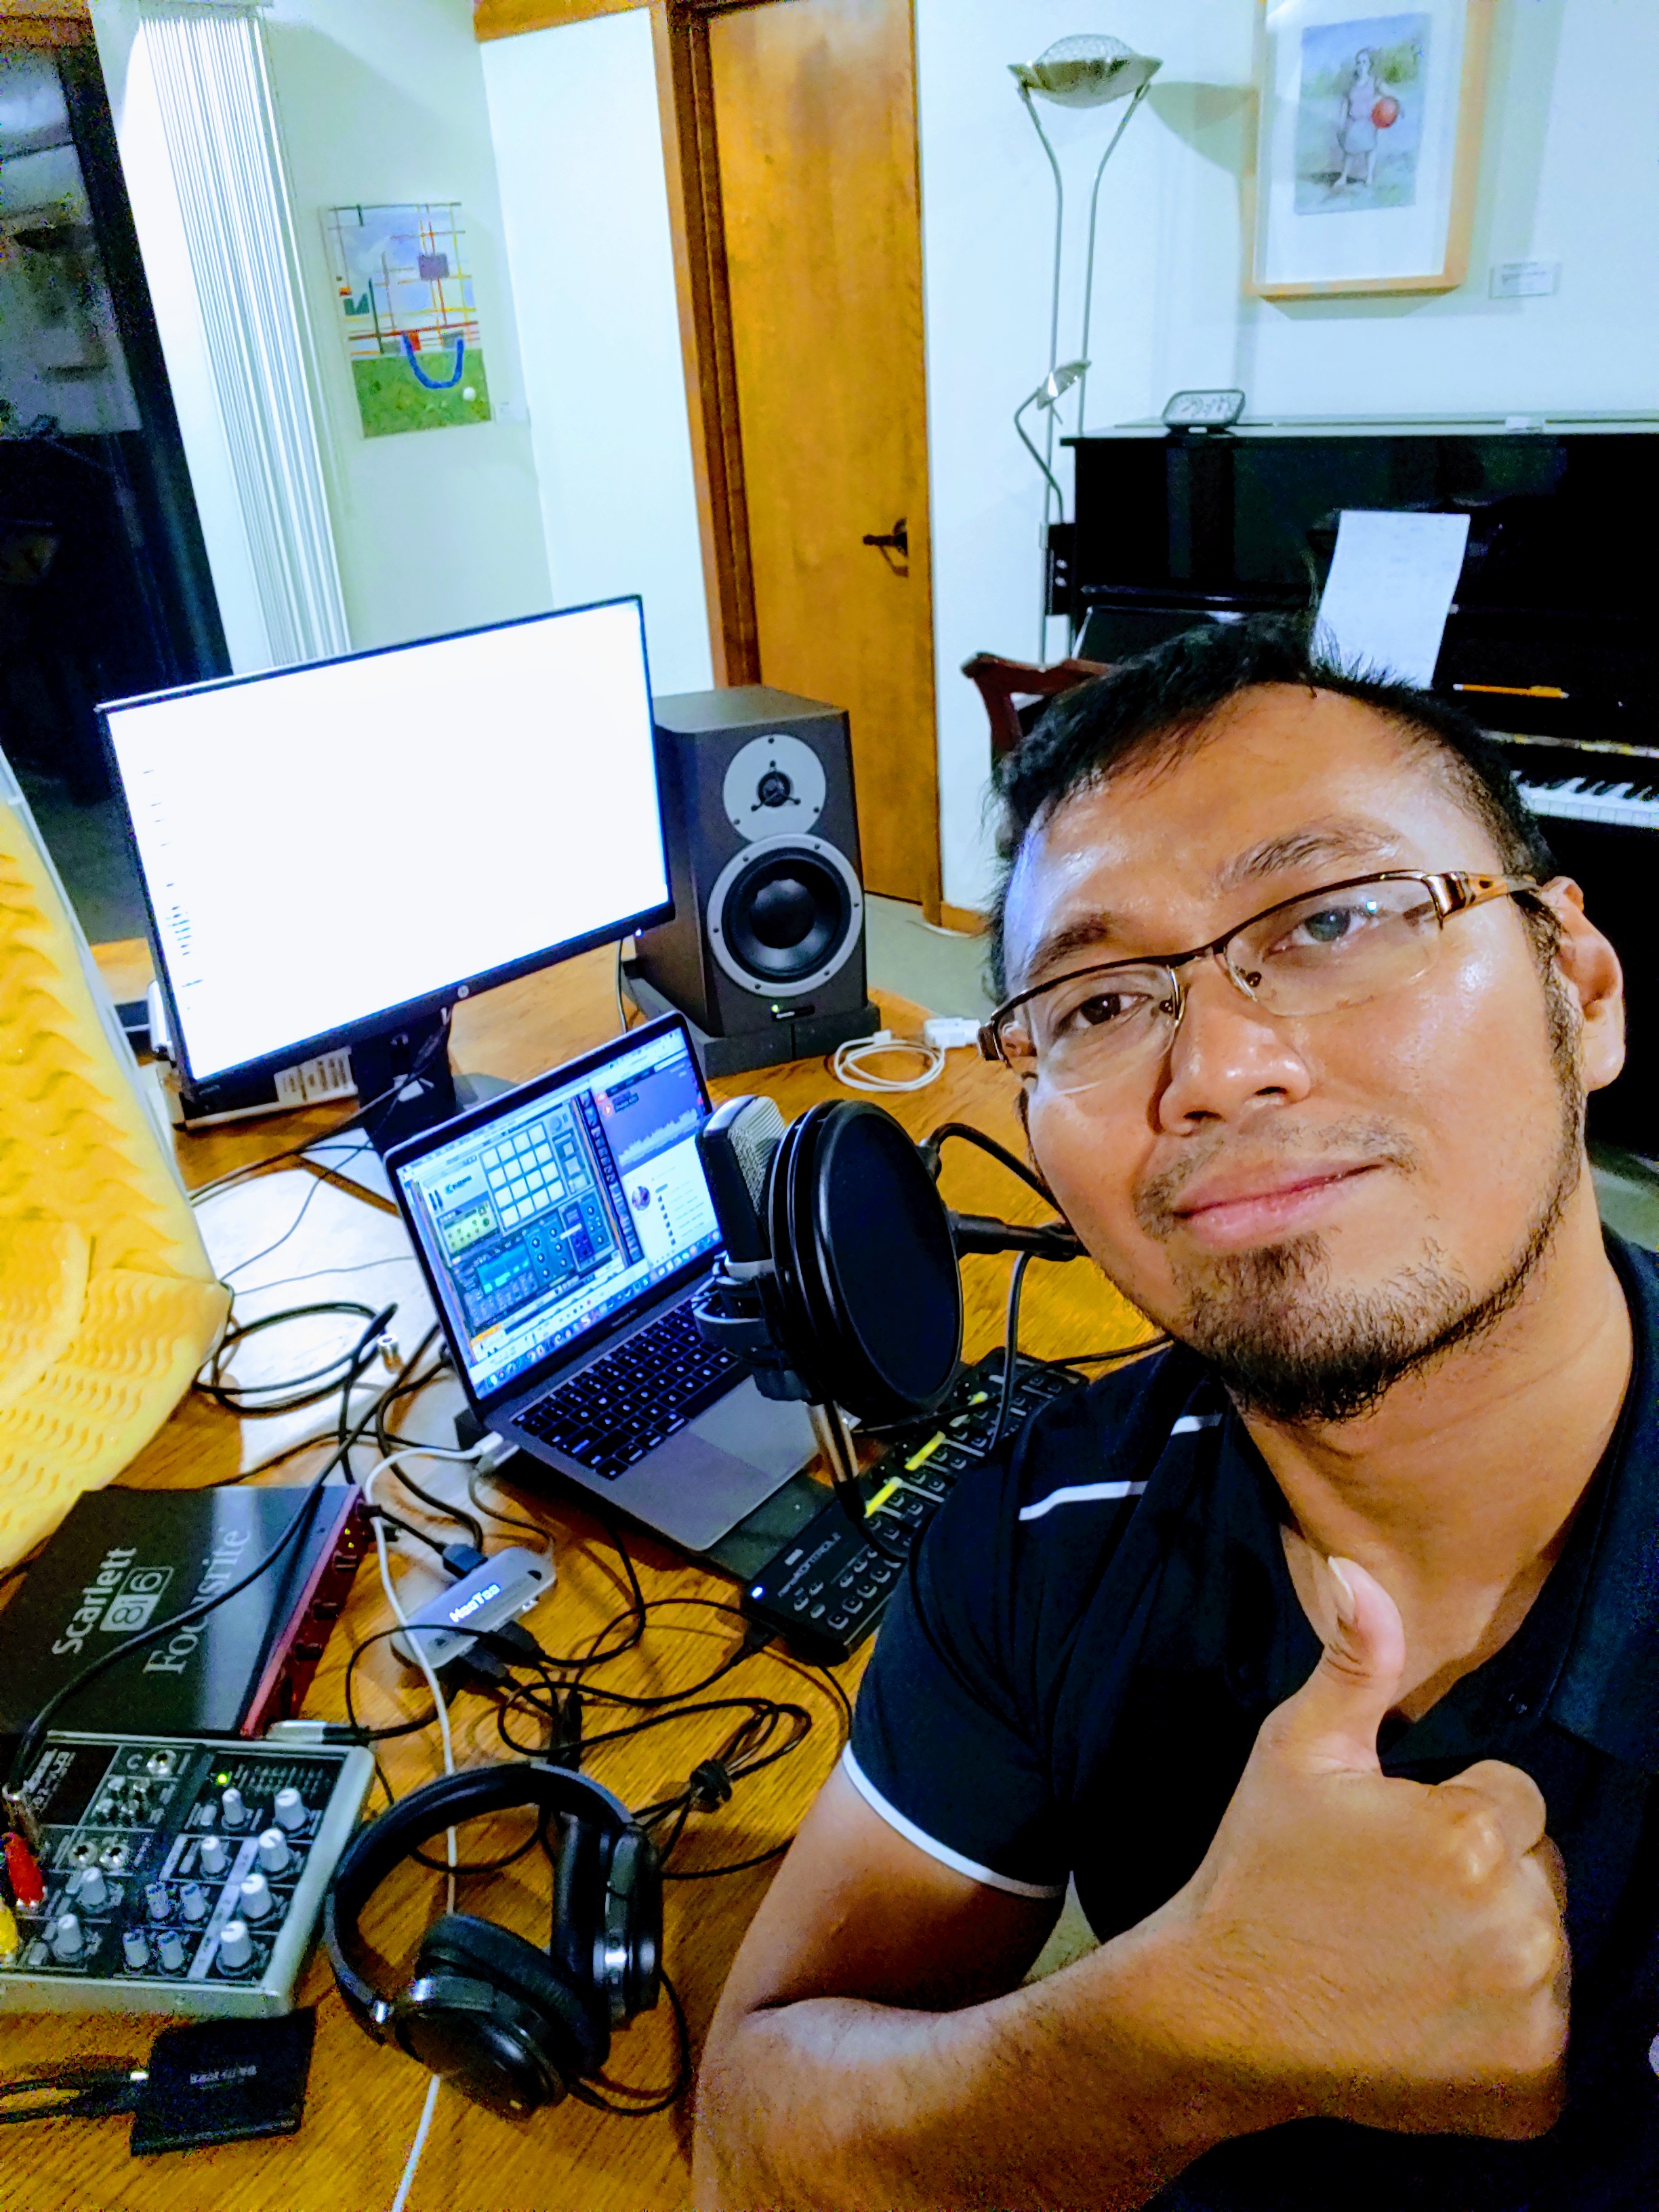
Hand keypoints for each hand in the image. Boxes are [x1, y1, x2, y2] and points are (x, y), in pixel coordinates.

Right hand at [1162, 1557, 1568, 2139]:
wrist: (1218, 2013)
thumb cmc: (1258, 1870)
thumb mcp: (1297, 1749)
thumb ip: (1354, 1661)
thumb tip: (1358, 1569)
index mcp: (1474, 1835)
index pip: (1514, 1799)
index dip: (1449, 1815)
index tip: (1386, 1846)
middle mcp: (1521, 1924)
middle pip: (1539, 1875)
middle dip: (1482, 1881)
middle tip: (1391, 1903)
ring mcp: (1531, 2014)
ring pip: (1548, 1953)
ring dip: (1496, 1954)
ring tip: (1405, 1960)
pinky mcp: (1530, 2088)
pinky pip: (1550, 2044)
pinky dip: (1505, 2041)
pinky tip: (1429, 2024)